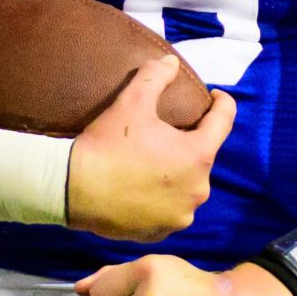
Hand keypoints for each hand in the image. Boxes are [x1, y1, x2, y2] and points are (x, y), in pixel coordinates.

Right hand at [67, 56, 235, 241]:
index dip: (221, 104)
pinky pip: (169, 210)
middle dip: (190, 143)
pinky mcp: (160, 233)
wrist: (72, 189)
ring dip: (176, 173)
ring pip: (187, 186)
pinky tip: (142, 188)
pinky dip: (161, 198)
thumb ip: (156, 75)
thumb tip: (171, 62)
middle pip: (202, 157)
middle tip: (166, 133)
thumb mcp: (132, 100)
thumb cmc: (108, 143)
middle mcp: (198, 189)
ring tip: (153, 162)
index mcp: (198, 156)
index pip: (224, 122)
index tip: (212, 97)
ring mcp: (180, 215)